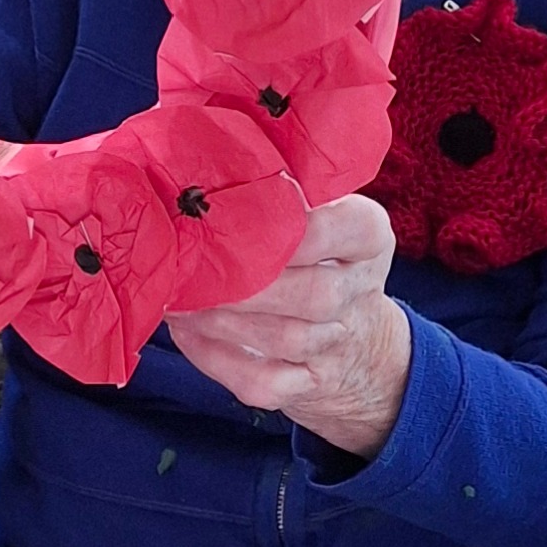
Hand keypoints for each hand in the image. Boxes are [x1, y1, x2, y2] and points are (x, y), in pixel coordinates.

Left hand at [164, 195, 410, 458]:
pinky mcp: (308, 385)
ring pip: (286, 339)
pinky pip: (264, 382)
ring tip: (179, 298)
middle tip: (195, 269)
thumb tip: (199, 161)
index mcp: (368, 238)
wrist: (355, 341)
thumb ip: (280, 190)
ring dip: (224, 321)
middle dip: (250, 284)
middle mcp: (359, 292)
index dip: (298, 229)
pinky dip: (219, 359)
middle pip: (316, 293)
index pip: (349, 229)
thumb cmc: (313, 256)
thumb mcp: (321, 213)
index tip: (242, 220)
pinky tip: (186, 332)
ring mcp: (336, 344)